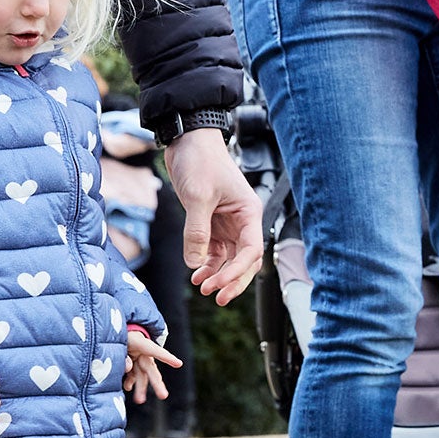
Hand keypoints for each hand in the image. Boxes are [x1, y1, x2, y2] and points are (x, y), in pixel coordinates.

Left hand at [126, 326, 176, 403]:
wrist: (117, 328)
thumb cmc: (119, 330)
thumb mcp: (119, 339)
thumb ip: (123, 354)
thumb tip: (127, 368)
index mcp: (142, 342)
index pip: (156, 350)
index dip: (167, 357)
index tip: (179, 364)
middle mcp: (143, 353)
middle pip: (151, 369)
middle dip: (156, 383)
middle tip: (163, 396)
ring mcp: (138, 359)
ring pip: (141, 376)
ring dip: (140, 388)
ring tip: (139, 401)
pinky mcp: (132, 363)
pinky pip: (133, 375)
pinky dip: (130, 381)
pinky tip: (128, 387)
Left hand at [164, 126, 261, 305]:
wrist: (187, 140)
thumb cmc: (201, 160)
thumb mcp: (198, 197)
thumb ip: (197, 231)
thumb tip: (196, 261)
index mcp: (248, 213)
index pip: (251, 250)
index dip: (237, 271)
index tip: (219, 284)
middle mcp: (241, 221)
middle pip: (244, 260)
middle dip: (232, 280)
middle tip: (217, 297)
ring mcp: (226, 223)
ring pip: (228, 258)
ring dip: (217, 274)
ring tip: (203, 287)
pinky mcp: (211, 222)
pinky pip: (213, 249)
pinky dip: (206, 263)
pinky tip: (196, 272)